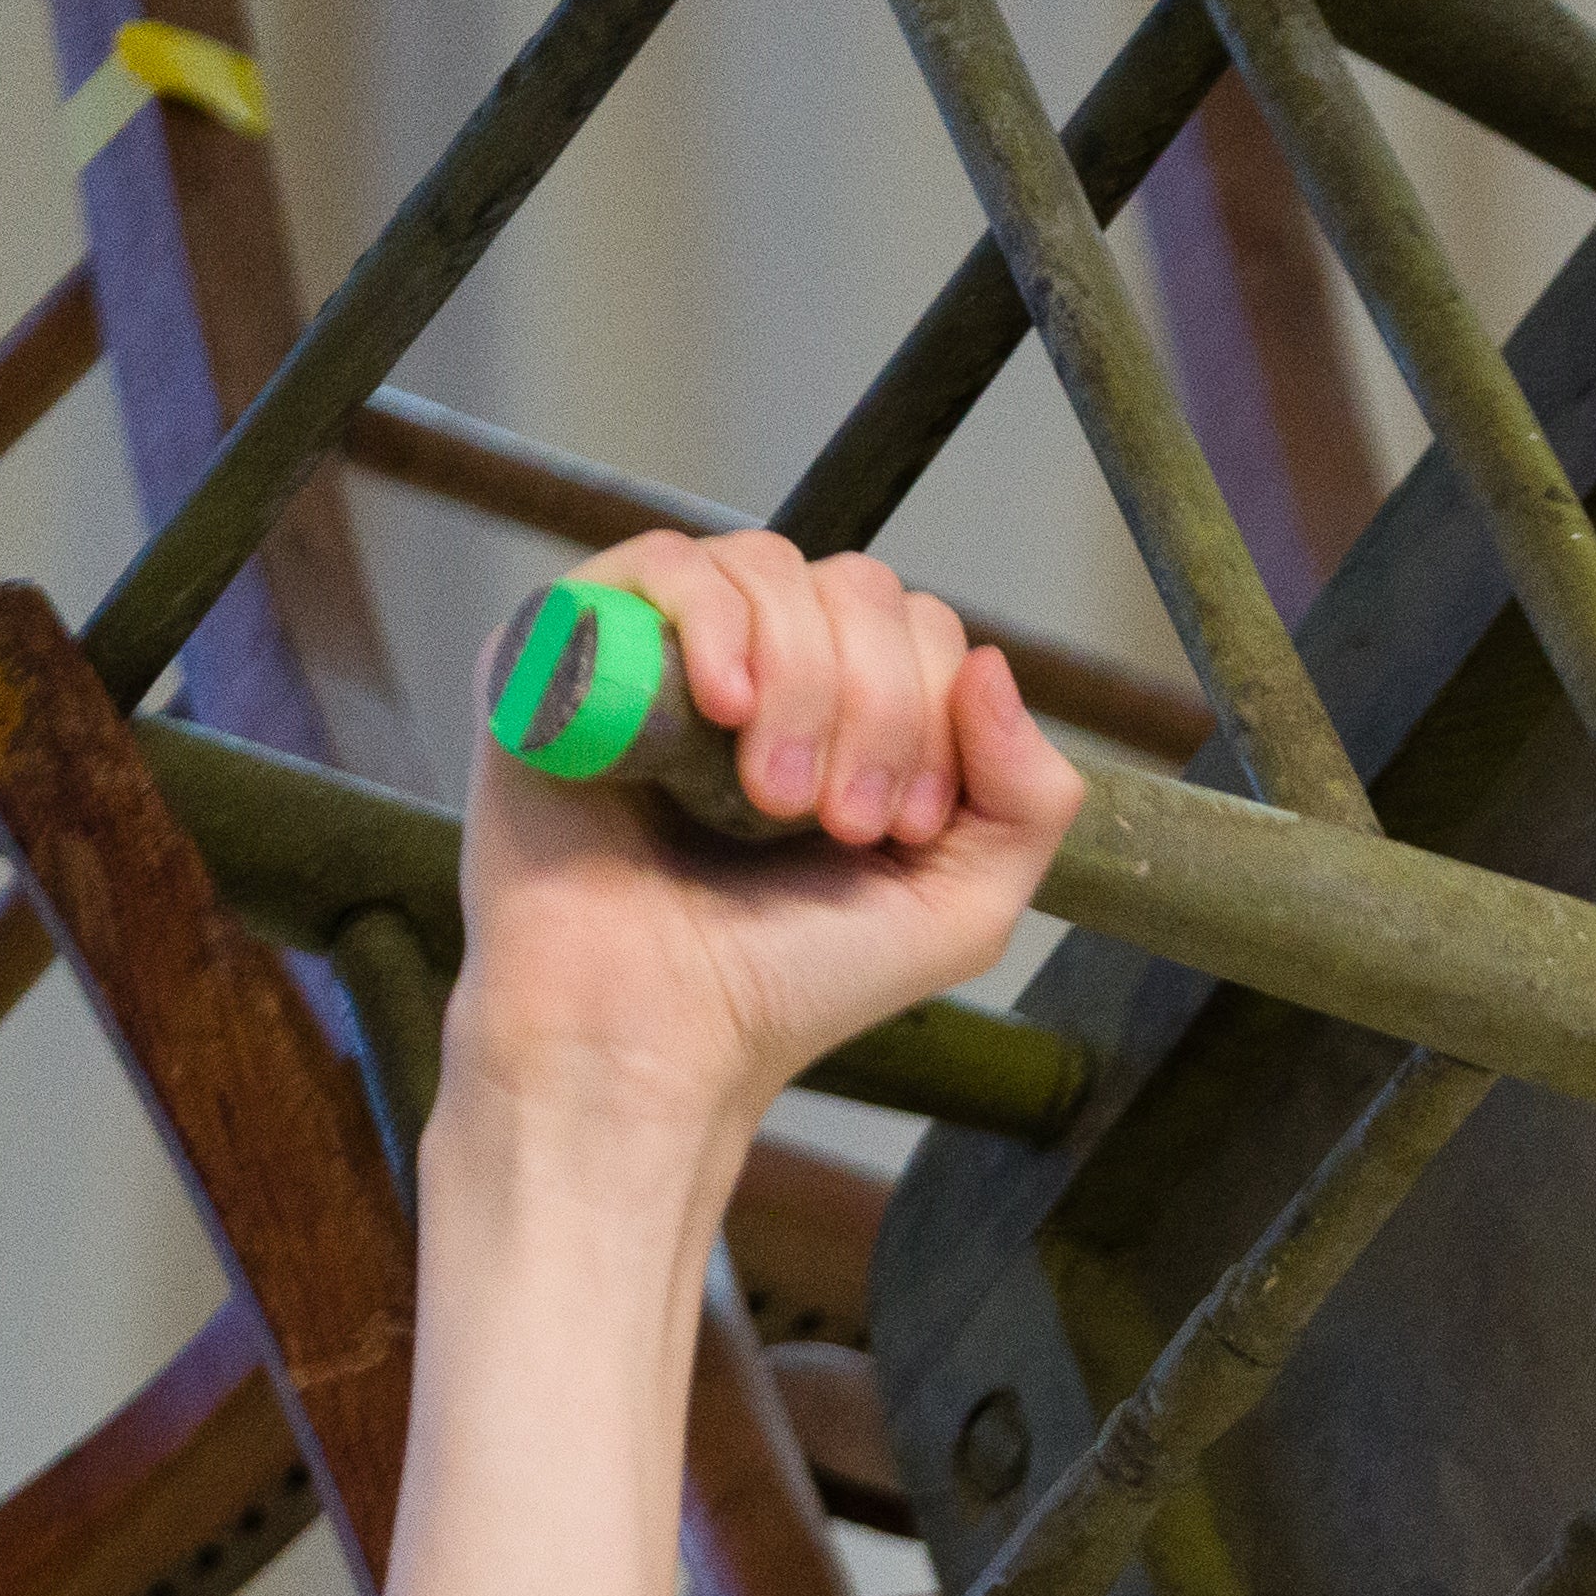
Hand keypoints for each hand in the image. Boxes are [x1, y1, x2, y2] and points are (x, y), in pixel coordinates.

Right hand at [446, 530, 1083, 1142]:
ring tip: (769, 796)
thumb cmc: (791, 983)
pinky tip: (722, 705)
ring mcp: (664, 652)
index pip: (922, 630)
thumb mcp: (960, 907)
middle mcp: (759, 670)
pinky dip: (714, 621)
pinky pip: (659, 562)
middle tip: (833, 820)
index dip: (932, 710)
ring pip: (768, 568)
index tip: (895, 829)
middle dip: (875, 702)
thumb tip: (995, 665)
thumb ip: (1026, 798)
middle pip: (858, 588)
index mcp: (846, 716)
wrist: (649, 1033)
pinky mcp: (569, 650)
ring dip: (802, 679)